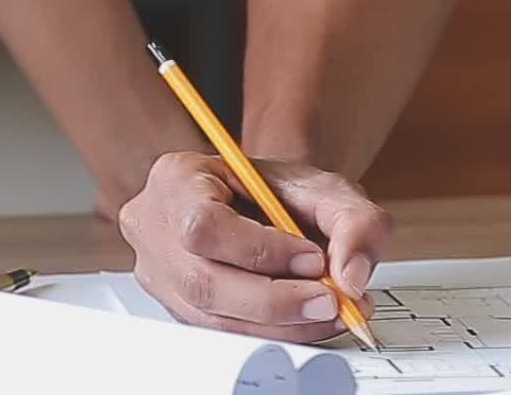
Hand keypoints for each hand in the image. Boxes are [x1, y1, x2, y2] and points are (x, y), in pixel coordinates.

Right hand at [117, 151, 391, 340]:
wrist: (272, 207)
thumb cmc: (286, 192)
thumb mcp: (330, 189)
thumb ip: (356, 222)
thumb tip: (351, 278)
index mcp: (176, 177)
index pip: (203, 225)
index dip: (258, 251)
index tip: (313, 259)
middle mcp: (154, 227)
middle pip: (203, 282)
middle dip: (275, 300)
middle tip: (331, 301)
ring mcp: (160, 274)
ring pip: (211, 317)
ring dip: (278, 324)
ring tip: (328, 311)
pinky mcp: (178, 307)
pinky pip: (219, 332)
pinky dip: (270, 332)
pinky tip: (305, 322)